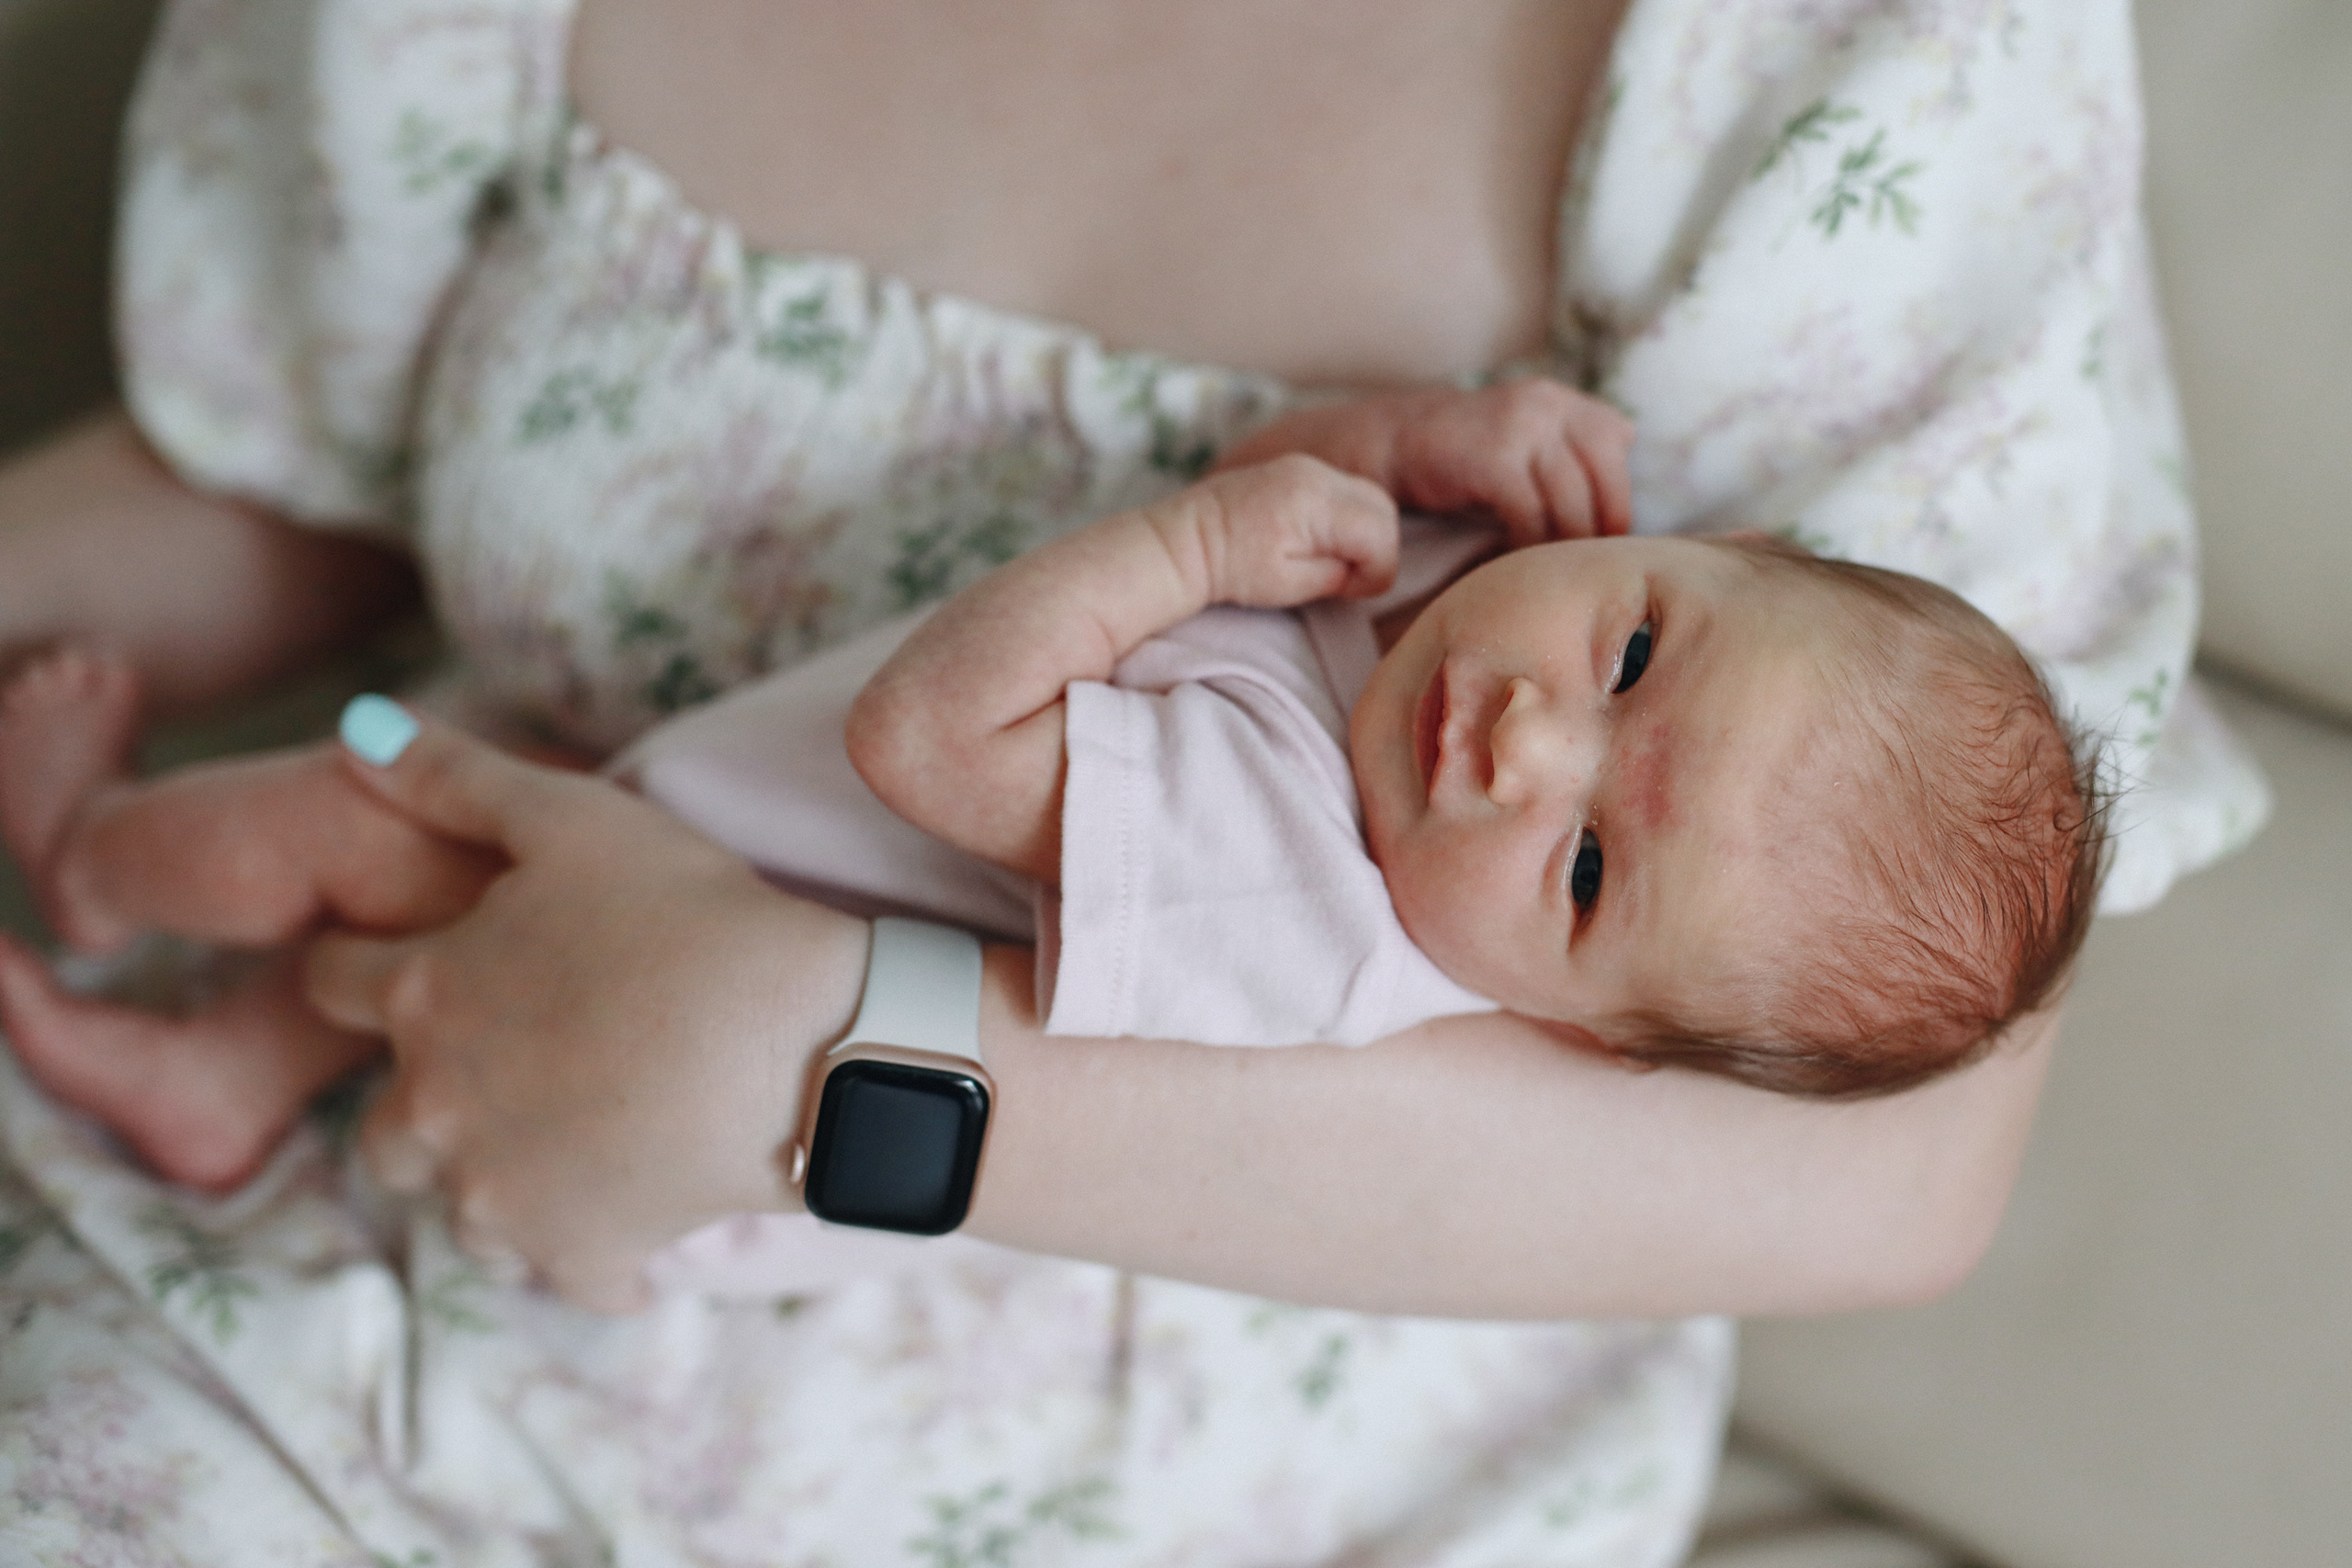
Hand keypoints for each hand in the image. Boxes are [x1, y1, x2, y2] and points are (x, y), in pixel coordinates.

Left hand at [303, 704, 871, 1310]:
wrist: (802, 1046)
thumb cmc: (690, 918)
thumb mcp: (574, 818)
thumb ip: (456, 776)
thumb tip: (357, 729)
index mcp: (426, 994)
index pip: (333, 979)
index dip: (365, 963)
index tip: (411, 963)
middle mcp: (438, 1106)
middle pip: (380, 1127)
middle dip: (422, 1097)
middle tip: (503, 1069)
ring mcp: (504, 1195)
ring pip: (458, 1210)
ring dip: (495, 1182)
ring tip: (566, 1147)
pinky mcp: (581, 1255)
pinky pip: (564, 1277)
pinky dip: (592, 1256)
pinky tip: (636, 1226)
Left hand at [1165, 454, 1399, 608]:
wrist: (1188, 536)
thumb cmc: (1231, 567)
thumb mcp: (1289, 585)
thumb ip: (1337, 575)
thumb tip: (1366, 570)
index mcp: (1315, 503)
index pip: (1381, 535)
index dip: (1375, 571)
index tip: (1347, 588)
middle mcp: (1318, 473)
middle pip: (1383, 509)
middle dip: (1376, 547)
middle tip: (1344, 575)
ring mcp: (1309, 465)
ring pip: (1369, 495)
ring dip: (1363, 530)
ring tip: (1330, 556)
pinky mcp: (1300, 466)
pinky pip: (1345, 488)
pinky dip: (1346, 515)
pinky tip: (1319, 537)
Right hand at [1218, 378, 1635, 545]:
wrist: (1373, 446)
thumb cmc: (1449, 462)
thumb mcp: (1517, 448)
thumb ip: (1564, 462)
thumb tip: (1618, 517)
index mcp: (1561, 398)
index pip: (1619, 447)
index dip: (1616, 500)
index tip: (1599, 542)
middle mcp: (1549, 402)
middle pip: (1608, 482)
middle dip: (1598, 533)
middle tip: (1580, 571)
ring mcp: (1523, 424)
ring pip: (1574, 505)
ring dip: (1562, 548)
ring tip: (1544, 575)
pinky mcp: (1494, 455)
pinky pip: (1533, 515)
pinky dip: (1527, 546)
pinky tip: (1508, 563)